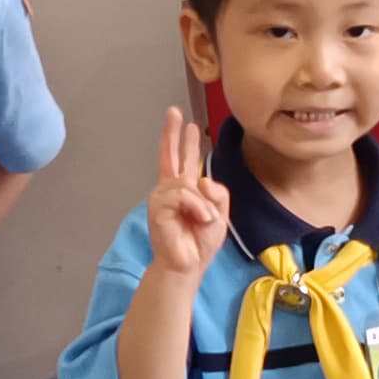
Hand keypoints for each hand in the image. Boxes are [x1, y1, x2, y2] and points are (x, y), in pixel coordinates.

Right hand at [144, 108, 233, 281]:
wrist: (187, 266)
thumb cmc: (199, 244)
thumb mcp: (220, 215)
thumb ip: (218, 194)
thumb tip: (203, 180)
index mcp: (185, 191)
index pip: (183, 160)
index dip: (183, 140)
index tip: (186, 122)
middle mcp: (171, 190)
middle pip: (171, 155)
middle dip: (172, 133)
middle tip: (174, 112)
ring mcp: (162, 197)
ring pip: (186, 182)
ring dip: (202, 203)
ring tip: (204, 219)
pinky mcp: (158, 206)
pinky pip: (183, 195)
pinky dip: (196, 207)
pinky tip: (200, 219)